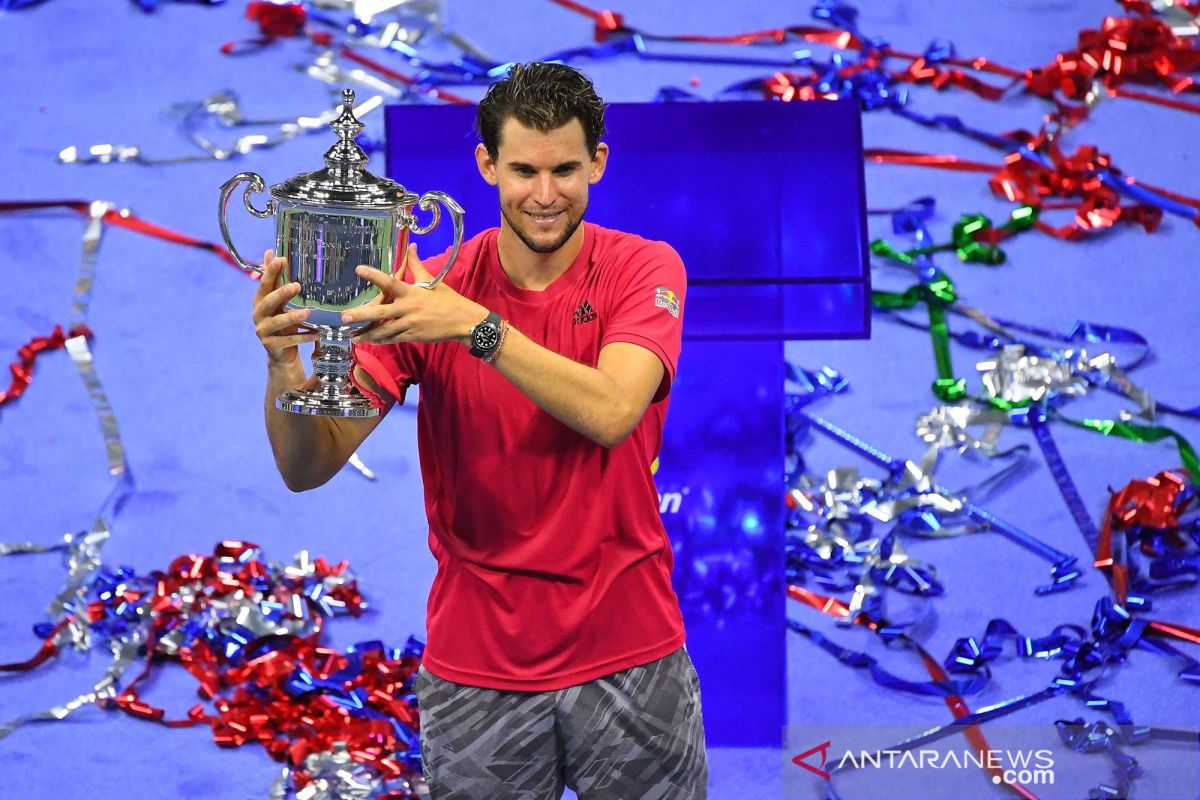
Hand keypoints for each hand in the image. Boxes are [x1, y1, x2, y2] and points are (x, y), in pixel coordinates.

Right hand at [251, 249, 318, 368]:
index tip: (281, 259)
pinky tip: (316, 334)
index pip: (264, 284)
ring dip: (293, 317)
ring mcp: (263, 331)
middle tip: (297, 285)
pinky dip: (303, 337)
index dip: (271, 272)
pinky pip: (288, 341)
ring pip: (278, 322)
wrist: (280, 353)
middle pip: (268, 302)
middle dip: (281, 293)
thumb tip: (269, 252)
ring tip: (308, 312)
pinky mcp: (271, 346)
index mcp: (260, 301)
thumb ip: (275, 279)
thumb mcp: (280, 301)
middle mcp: (258, 315)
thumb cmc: (283, 322)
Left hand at [345, 244, 486, 345]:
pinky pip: (393, 339)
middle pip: (380, 313)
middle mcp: (407, 308)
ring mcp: (410, 324)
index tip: (358, 269)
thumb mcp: (431, 281)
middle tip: (344, 317)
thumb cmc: (447, 299)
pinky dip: (381, 340)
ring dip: (367, 334)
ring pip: (384, 331)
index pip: (389, 282)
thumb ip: (416, 265)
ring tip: (352, 336)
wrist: (462, 320)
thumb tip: (411, 247)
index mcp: (411, 292)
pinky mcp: (413, 336)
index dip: (374, 275)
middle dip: (361, 316)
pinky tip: (370, 341)